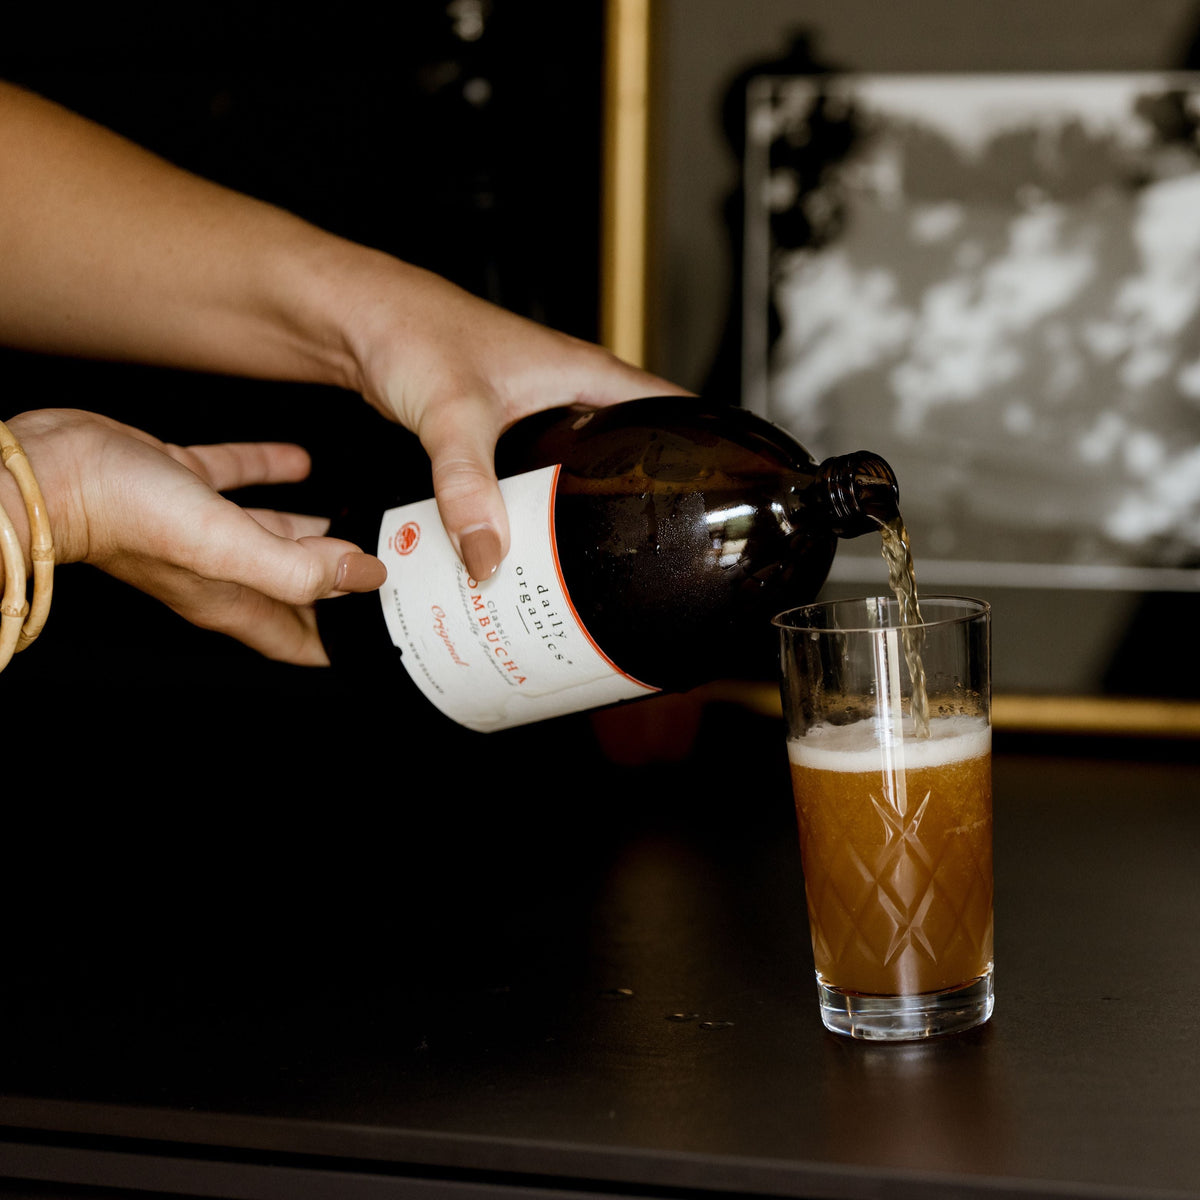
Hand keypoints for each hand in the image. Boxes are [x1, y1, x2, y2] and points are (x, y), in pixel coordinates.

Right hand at [0, 409, 385, 664]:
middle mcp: (218, 571)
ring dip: (315, 532)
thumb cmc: (124, 514)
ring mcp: (199, 529)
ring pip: (273, 536)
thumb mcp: (226, 548)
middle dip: (342, 584)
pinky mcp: (181, 483)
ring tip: (358, 521)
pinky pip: (237, 481)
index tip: (384, 636)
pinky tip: (302, 462)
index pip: (301, 639)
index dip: (344, 641)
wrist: (48, 470)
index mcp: (232, 600)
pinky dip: (273, 475)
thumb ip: (296, 568)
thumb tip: (362, 574)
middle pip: (297, 587)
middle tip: (387, 569)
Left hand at [342, 259, 690, 579]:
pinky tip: (531, 546)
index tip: (728, 501)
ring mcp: (538, 415)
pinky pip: (539, 480)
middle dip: (645, 501)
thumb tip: (490, 556)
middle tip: (655, 556)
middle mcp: (571, 394)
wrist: (355, 319)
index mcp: (587, 374)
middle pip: (632, 452)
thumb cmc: (410, 329)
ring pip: (582, 471)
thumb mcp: (452, 413)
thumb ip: (468, 486)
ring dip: (587, 512)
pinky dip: (541, 511)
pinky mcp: (504, 434)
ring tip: (598, 567)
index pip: (676, 410)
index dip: (709, 451)